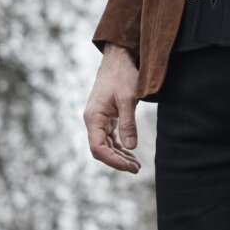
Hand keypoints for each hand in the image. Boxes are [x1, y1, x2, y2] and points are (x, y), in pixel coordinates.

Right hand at [84, 44, 141, 173]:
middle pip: (101, 150)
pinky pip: (110, 138)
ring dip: (120, 156)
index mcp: (93, 117)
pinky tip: (131, 154)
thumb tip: (132, 147)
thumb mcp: (128, 99)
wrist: (118, 60)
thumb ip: (128, 123)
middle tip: (137, 169)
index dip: (112, 160)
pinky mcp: (106, 118)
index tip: (128, 166)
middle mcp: (93, 121)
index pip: (98, 147)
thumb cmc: (122, 76)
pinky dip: (120, 147)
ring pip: (106, 145)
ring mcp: (98, 120)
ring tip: (136, 165)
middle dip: (117, 161)